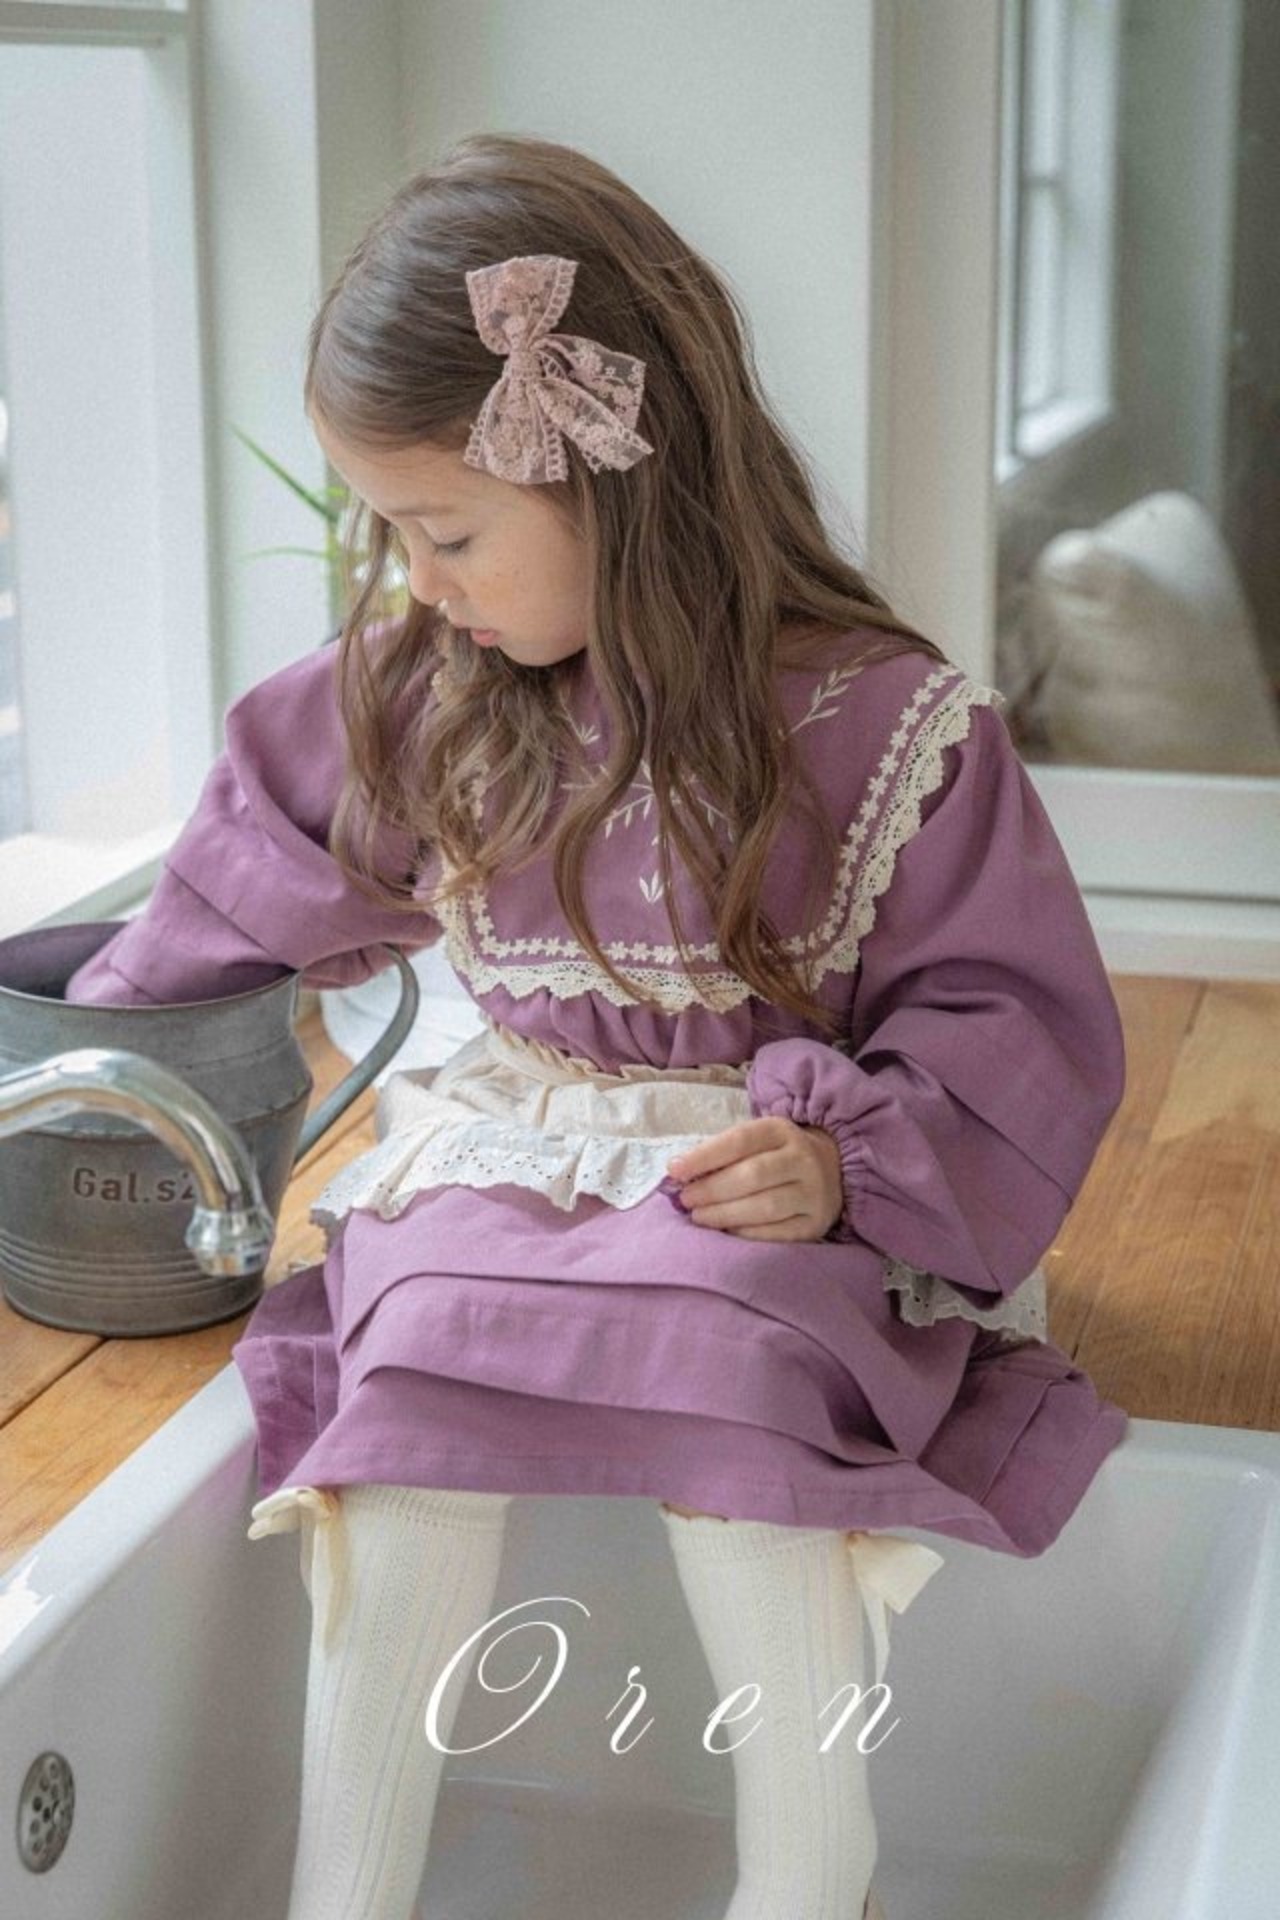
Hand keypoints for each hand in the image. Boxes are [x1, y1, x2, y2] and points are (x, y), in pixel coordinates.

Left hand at [666, 1116, 845, 1241]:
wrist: (832, 1170)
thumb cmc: (776, 1156)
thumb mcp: (756, 1142)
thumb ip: (722, 1153)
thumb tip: (680, 1173)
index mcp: (782, 1131)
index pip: (740, 1140)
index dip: (704, 1156)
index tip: (675, 1170)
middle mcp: (803, 1159)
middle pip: (753, 1175)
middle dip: (712, 1189)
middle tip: (686, 1200)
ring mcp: (813, 1193)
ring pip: (765, 1206)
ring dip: (725, 1214)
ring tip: (699, 1217)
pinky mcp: (815, 1224)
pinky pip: (778, 1233)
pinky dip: (747, 1233)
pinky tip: (727, 1232)